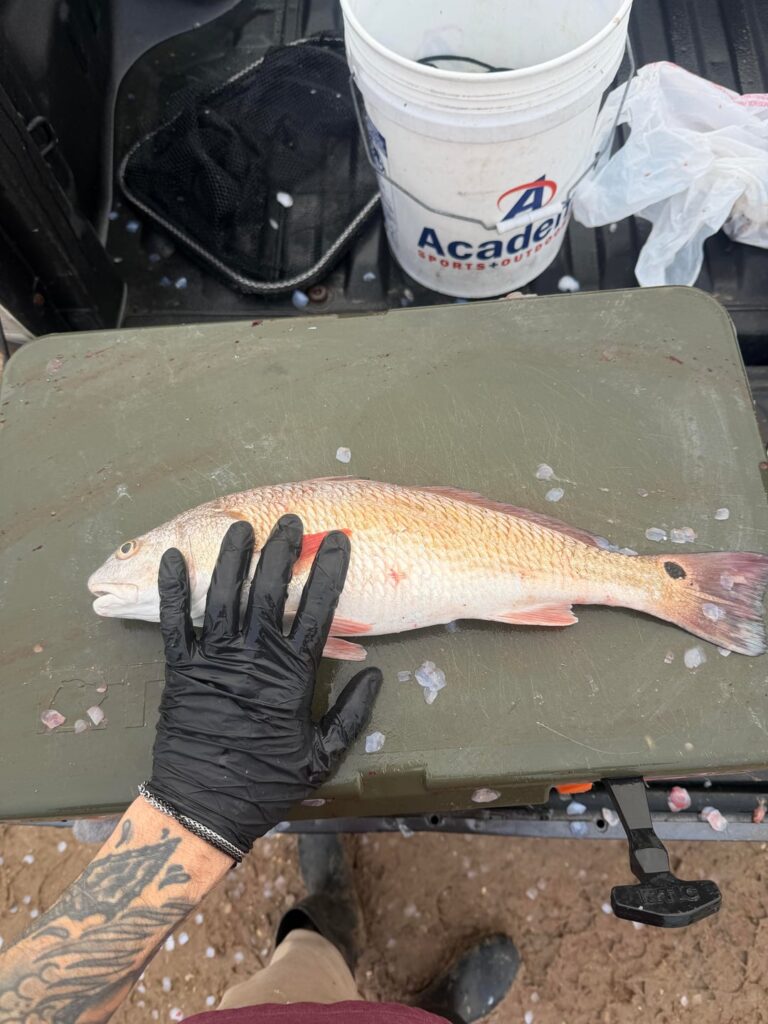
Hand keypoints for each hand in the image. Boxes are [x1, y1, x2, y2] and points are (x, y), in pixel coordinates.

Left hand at [145, 516, 381, 857]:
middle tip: (289, 520)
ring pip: (223, 595)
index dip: (328, 571)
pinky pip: (173, 621)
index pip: (316, 610)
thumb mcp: (322, 756)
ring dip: (233, 556)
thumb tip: (374, 673)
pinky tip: (172, 557)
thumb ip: (352, 714)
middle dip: (280, 550)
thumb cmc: (266, 783)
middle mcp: (252, 658)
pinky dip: (172, 588)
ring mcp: (213, 660)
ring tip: (241, 525)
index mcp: (290, 675)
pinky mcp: (179, 669)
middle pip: (268, 591)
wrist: (204, 807)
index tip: (337, 540)